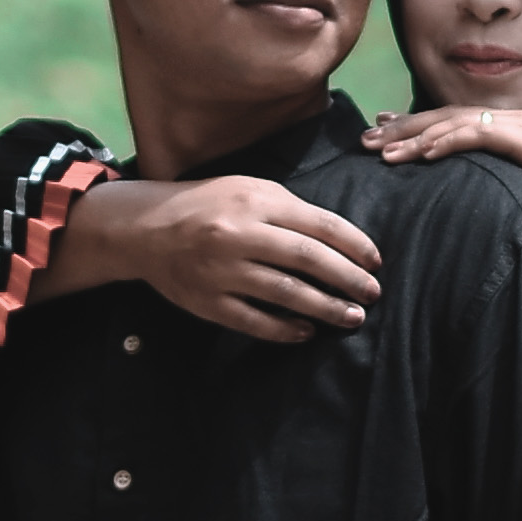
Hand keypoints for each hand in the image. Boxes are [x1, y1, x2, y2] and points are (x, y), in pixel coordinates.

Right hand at [71, 174, 380, 344]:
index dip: (353, 244)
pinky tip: (307, 332)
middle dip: (346, 278)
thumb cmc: (208, 206)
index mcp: (255, 201)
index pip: (317, 223)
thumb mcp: (248, 189)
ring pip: (285, 293)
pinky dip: (284, 329)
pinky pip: (253, 320)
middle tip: (372, 293)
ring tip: (351, 317)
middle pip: (307, 259)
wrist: (146, 228)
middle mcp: (239, 234)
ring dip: (324, 307)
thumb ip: (290, 209)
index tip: (375, 261)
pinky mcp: (207, 302)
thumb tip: (341, 238)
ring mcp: (221, 271)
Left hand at [362, 101, 521, 254]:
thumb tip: (473, 204)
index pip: (461, 121)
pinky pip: (483, 133)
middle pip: (453, 116)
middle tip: (367, 138)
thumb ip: (504, 190)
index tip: (384, 132)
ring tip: (382, 152)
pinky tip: (421, 154)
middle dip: (406, 126)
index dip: (419, 126)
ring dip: (417, 136)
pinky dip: (448, 140)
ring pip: (461, 121)